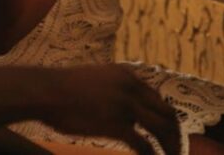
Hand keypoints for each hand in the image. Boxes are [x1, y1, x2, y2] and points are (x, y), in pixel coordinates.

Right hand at [34, 65, 180, 154]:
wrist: (47, 91)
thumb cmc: (62, 89)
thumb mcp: (95, 79)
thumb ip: (113, 88)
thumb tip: (118, 105)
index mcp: (128, 76)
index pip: (157, 99)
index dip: (166, 119)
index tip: (169, 134)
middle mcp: (132, 88)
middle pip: (166, 113)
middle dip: (175, 134)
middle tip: (176, 151)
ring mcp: (126, 106)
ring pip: (161, 129)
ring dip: (170, 147)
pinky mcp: (117, 124)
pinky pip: (144, 144)